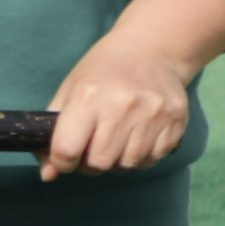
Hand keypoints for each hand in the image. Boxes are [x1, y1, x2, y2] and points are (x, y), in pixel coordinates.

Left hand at [41, 41, 199, 180]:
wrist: (151, 49)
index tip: (65, 158)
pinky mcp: (176, 120)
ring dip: (117, 161)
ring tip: (115, 140)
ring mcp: (153, 113)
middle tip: (91, 149)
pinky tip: (137, 138)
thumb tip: (48, 176)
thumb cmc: (102, 73)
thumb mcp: (70, 92)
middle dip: (90, 163)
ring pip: (128, 164)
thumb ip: (53, 134)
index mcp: (88, 96)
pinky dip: (141, 157)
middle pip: (99, 162)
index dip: (62, 162)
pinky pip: (153, 159)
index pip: (67, 149)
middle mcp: (122, 105)